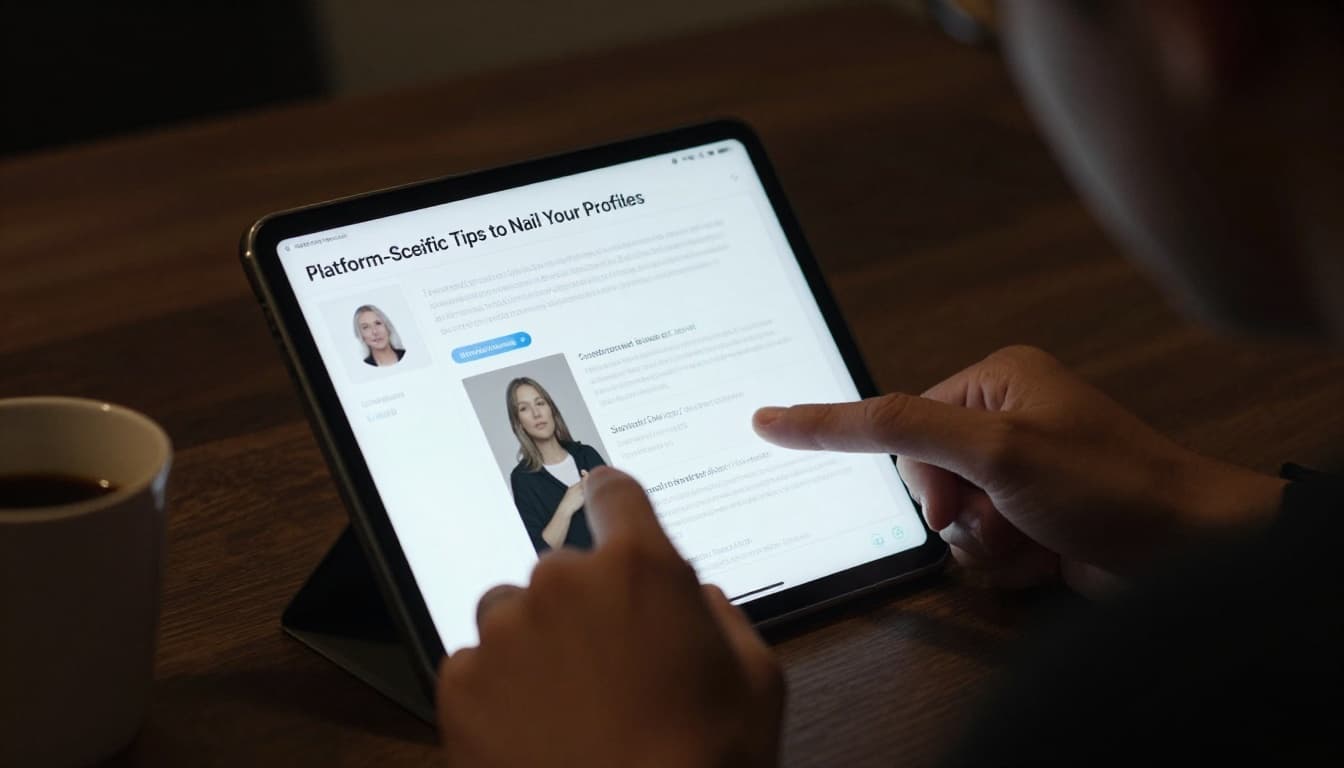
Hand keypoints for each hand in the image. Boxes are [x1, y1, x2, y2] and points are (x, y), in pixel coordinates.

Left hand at [437, 467, 784, 767]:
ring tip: (568, 702)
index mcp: (640, 566)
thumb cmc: (706, 764)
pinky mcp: (459, 683)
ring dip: (534, 641)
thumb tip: (694, 594)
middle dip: (582, 604)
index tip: (606, 512)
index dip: (613, 504)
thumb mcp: (757, 680)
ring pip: (510, 612)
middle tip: (609, 664)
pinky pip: (474, 664)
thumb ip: (722, 614)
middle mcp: (562, 582)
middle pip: (562, 567)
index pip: (613, 492)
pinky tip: (536, 729)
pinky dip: (497, 690)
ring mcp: (504, 632)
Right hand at [752, 346, 1283, 594]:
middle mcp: (1005, 420)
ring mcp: (1020, 473)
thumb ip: (898, 428)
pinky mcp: (1033, 518)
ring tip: (1035, 537)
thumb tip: (794, 413)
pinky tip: (1049, 554)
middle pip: (924, 478)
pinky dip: (1006, 562)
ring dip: (983, 544)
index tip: (835, 454)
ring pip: (950, 523)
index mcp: (995, 380)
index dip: (918, 471)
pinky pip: (980, 547)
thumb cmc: (1110, 485)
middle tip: (1001, 516)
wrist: (1194, 551)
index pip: (904, 424)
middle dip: (957, 513)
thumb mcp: (994, 448)